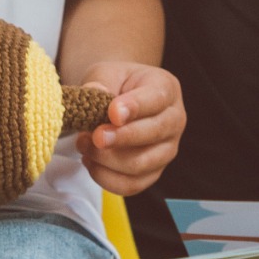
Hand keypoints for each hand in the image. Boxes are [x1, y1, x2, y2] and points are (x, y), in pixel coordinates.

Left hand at [75, 61, 184, 196]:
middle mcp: (174, 120)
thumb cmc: (115, 85)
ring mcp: (166, 150)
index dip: (134, 107)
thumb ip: (100, 83)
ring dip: (107, 159)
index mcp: (166, 89)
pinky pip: (131, 185)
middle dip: (120, 138)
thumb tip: (96, 95)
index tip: (113, 113)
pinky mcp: (153, 173)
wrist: (117, 101)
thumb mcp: (106, 73)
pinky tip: (90, 162)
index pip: (156, 99)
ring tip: (84, 144)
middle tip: (94, 136)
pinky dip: (106, 178)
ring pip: (141, 164)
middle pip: (154, 134)